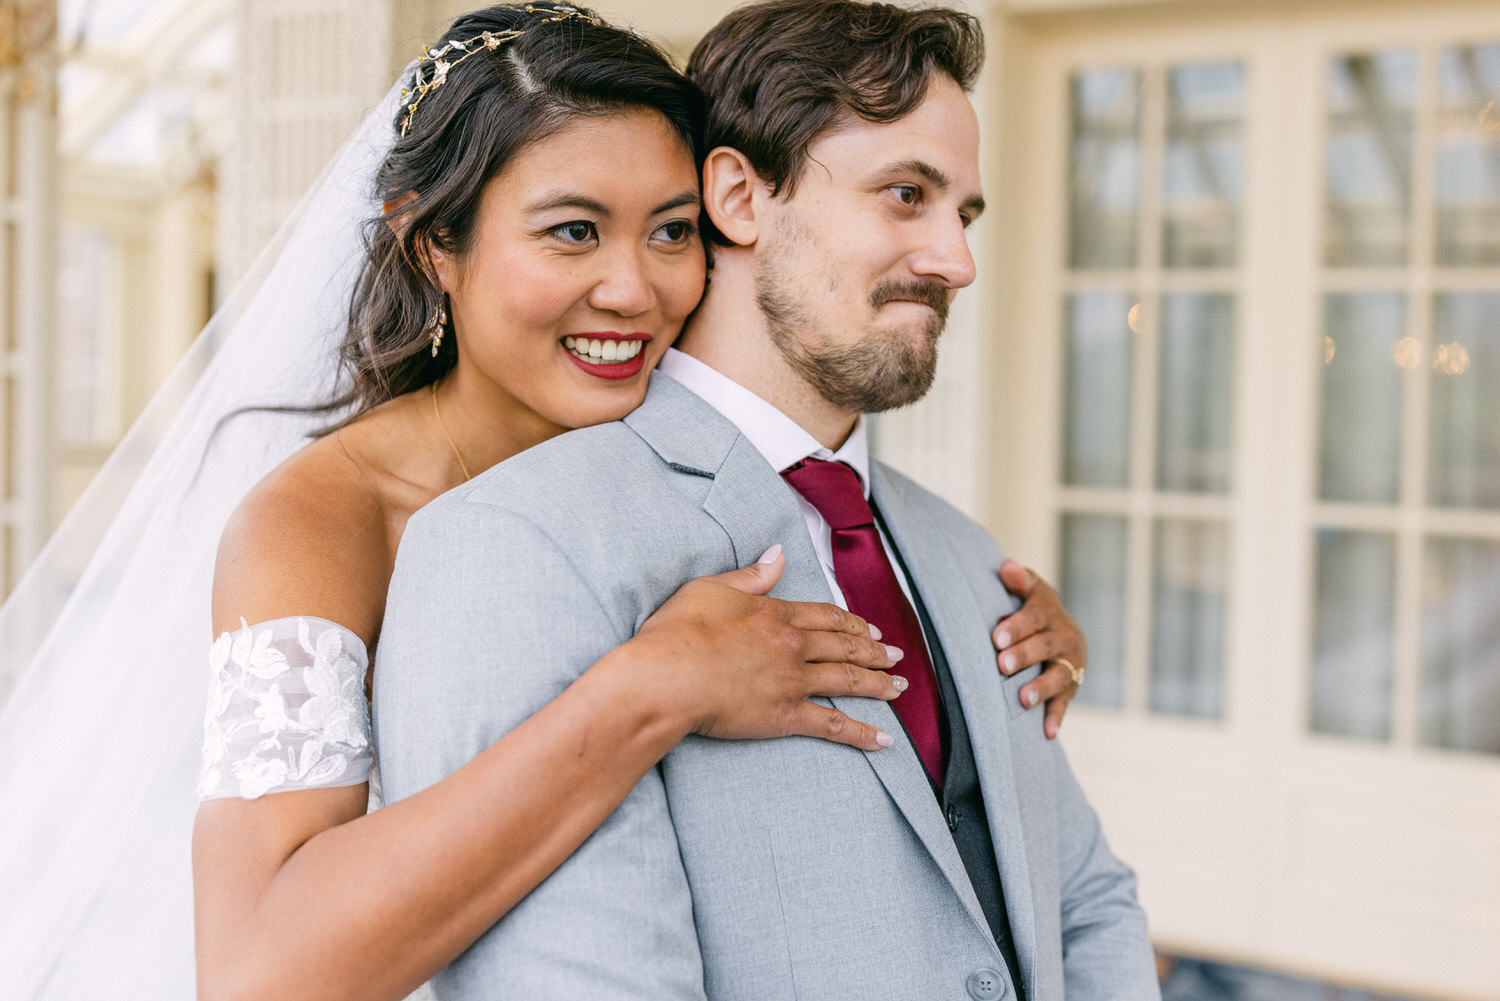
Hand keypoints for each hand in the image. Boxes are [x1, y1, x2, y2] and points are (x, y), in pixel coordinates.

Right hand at [630, 545, 905, 751]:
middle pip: (845, 646)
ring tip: (900, 687)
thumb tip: (779, 554)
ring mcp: (793, 681)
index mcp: (776, 614)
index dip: (852, 622)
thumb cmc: (677, 632)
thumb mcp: (710, 588)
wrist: (665, 677)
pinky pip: (834, 725)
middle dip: (875, 651)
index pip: (826, 616)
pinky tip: (884, 740)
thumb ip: (751, 575)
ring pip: (849, 681)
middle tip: (897, 656)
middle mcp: (793, 645)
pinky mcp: (786, 715)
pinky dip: (862, 733)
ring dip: (879, 684)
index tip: (870, 628)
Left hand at [992, 558, 1086, 738]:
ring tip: (1022, 699)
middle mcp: (1065, 636)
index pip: (1035, 616)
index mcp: (1049, 611)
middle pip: (1046, 646)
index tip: (996, 637)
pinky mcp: (1072, 686)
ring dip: (1041, 688)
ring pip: (1059, 676)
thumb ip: (1018, 580)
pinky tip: (1047, 732)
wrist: (1062, 631)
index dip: (1017, 626)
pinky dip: (1057, 717)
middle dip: (1024, 656)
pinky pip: (1065, 702)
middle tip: (1002, 665)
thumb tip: (1006, 566)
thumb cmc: (1033, 609)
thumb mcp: (1029, 589)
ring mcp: (1071, 663)